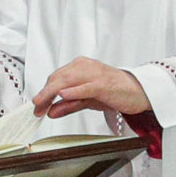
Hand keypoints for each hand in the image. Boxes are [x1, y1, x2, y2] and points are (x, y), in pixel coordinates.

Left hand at [32, 57, 149, 120]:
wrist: (139, 92)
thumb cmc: (114, 92)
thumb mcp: (87, 100)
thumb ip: (69, 104)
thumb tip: (50, 111)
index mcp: (80, 66)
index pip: (56, 77)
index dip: (44, 92)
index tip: (36, 105)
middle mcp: (85, 66)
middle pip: (58, 78)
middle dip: (45, 94)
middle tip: (36, 108)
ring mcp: (94, 74)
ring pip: (67, 80)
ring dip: (52, 93)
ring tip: (42, 103)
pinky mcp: (104, 84)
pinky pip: (85, 87)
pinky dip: (73, 91)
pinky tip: (62, 96)